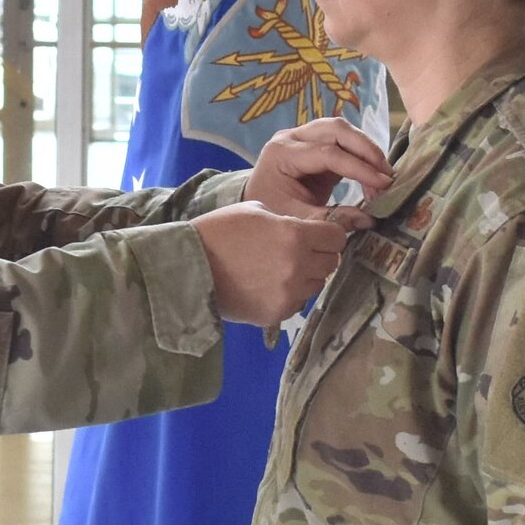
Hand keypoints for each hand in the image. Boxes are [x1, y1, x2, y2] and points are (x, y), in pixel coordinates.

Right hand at [192, 202, 349, 326]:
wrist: (187, 268)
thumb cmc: (217, 233)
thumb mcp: (253, 210)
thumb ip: (285, 220)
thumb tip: (303, 231)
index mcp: (294, 235)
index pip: (337, 238)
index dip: (328, 235)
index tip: (317, 237)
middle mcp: (298, 265)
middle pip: (330, 263)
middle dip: (317, 257)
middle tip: (295, 254)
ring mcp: (288, 293)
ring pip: (315, 285)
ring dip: (303, 278)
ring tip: (275, 272)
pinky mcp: (277, 313)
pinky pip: (296, 303)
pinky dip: (285, 296)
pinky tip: (264, 287)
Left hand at [246, 117, 391, 218]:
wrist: (257, 206)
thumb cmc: (271, 212)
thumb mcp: (296, 219)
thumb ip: (330, 219)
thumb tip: (369, 220)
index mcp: (281, 153)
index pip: (328, 153)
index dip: (359, 168)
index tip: (383, 184)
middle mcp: (291, 138)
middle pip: (336, 129)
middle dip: (366, 150)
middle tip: (387, 176)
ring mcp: (302, 137)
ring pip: (341, 130)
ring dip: (366, 149)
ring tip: (382, 176)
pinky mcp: (315, 144)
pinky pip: (342, 141)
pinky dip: (360, 155)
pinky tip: (372, 176)